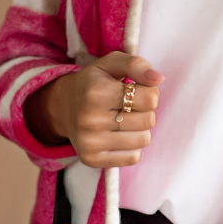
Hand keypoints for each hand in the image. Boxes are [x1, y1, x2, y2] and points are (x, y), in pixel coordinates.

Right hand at [25, 51, 163, 167]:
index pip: (150, 99)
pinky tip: (118, 135)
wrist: (63, 106)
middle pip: (148, 120)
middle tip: (129, 106)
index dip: (150, 93)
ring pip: (143, 140)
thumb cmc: (94, 83)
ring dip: (140, 129)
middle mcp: (90, 119)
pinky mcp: (91, 159)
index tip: (137, 91)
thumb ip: (137, 65)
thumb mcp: (111, 64)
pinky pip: (133, 157)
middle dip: (145, 111)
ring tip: (124, 120)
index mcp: (96, 92)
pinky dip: (132, 146)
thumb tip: (159, 78)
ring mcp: (89, 142)